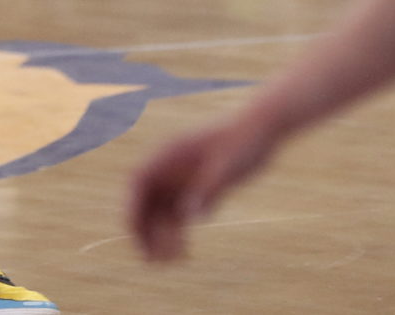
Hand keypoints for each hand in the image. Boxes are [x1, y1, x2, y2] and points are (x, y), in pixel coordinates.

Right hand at [128, 116, 277, 260]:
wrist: (263, 131)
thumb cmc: (244, 141)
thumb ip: (208, 189)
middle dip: (143, 230)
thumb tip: (190, 217)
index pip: (138, 182)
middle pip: (145, 201)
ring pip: (162, 213)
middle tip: (148, 259)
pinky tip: (185, 254)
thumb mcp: (228, 165)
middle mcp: (171, 168)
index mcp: (169, 153)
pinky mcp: (198, 190)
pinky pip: (181, 217)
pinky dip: (178, 235)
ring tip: (167, 264)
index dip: (131, 206)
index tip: (131, 230)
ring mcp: (184, 180)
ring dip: (160, 238)